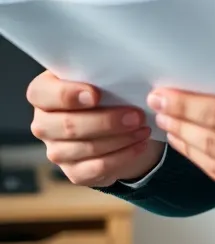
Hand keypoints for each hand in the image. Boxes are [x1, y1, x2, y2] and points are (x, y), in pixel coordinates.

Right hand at [26, 71, 163, 185]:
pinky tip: (139, 145)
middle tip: (136, 116)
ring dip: (119, 139)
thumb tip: (122, 72)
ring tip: (143, 129)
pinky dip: (121, 157)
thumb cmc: (111, 90)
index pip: (42, 93)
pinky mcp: (73, 171)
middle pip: (67, 125)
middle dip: (105, 121)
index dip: (67, 95)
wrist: (122, 122)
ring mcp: (56, 150)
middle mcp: (44, 123)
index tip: (95, 95)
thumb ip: (104, 73)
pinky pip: (95, 168)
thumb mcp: (106, 76)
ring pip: (84, 148)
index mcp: (45, 92)